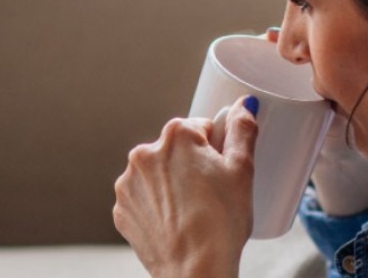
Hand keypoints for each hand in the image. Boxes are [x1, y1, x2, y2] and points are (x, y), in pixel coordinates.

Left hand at [113, 96, 259, 277]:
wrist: (195, 270)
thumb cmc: (221, 223)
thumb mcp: (243, 171)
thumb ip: (243, 131)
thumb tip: (245, 106)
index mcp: (175, 136)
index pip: (201, 128)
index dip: (216, 149)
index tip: (222, 171)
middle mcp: (144, 153)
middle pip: (176, 150)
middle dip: (192, 165)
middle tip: (212, 194)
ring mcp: (128, 183)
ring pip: (158, 174)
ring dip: (172, 185)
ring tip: (194, 212)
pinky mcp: (122, 209)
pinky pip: (143, 199)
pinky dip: (157, 206)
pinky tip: (175, 222)